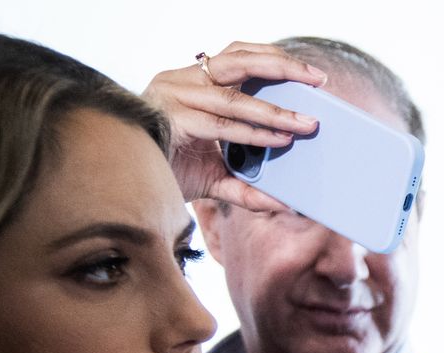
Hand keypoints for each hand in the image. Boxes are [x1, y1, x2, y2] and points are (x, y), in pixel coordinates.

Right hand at [140, 42, 324, 209]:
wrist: (124, 183)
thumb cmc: (168, 171)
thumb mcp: (215, 175)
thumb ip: (248, 185)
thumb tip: (288, 204)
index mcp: (192, 81)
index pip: (237, 56)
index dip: (274, 59)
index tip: (311, 74)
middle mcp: (182, 80)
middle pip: (239, 60)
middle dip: (283, 68)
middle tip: (319, 80)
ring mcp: (174, 97)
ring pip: (234, 96)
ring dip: (275, 111)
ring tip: (307, 124)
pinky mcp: (171, 119)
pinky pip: (221, 124)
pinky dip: (254, 133)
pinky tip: (279, 140)